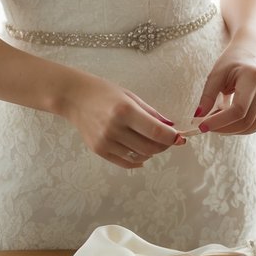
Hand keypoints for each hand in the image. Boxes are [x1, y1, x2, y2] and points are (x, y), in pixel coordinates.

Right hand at [60, 72, 183, 167]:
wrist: (74, 98)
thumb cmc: (104, 93)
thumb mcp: (130, 96)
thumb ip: (151, 113)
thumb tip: (170, 127)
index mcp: (125, 111)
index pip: (155, 131)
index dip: (171, 137)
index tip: (180, 138)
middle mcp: (115, 128)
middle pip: (150, 147)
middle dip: (164, 145)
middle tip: (169, 140)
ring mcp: (106, 141)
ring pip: (140, 156)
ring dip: (152, 152)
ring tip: (153, 143)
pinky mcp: (99, 150)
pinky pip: (125, 162)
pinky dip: (138, 160)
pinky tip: (143, 155)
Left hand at [192, 44, 255, 134]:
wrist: (251, 52)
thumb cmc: (232, 61)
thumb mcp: (216, 74)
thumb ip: (207, 96)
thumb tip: (198, 117)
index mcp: (252, 77)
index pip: (238, 109)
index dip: (219, 121)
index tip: (202, 126)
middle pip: (245, 121)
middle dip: (222, 128)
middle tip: (205, 124)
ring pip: (250, 127)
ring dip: (230, 130)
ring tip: (216, 120)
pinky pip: (255, 126)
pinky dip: (239, 128)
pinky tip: (227, 120)